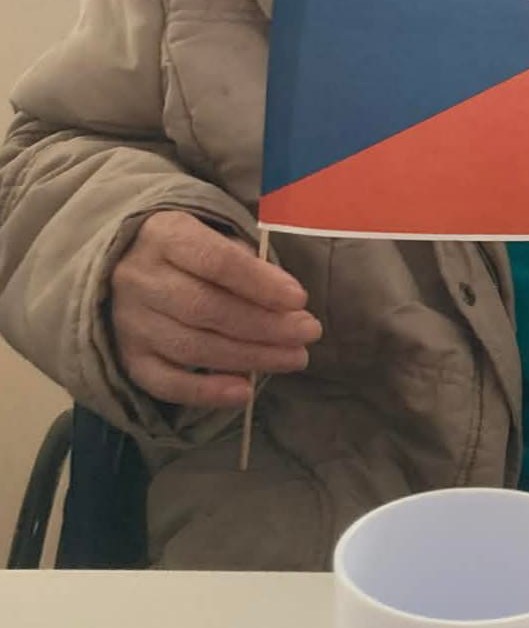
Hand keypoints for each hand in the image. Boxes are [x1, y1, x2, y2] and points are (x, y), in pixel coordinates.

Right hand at [110, 211, 321, 407]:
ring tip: (293, 358)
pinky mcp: (127, 356)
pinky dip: (205, 392)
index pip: (215, 261)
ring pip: (190, 346)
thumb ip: (247, 263)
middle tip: (308, 333)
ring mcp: (129, 321)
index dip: (259, 282)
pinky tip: (243, 392)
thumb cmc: (186, 251)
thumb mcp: (212, 236)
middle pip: (205, 308)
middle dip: (264, 325)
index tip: (299, 299)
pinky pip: (164, 382)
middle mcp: (139, 278)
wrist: (120, 264)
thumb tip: (288, 301)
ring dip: (248, 357)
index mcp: (164, 236)